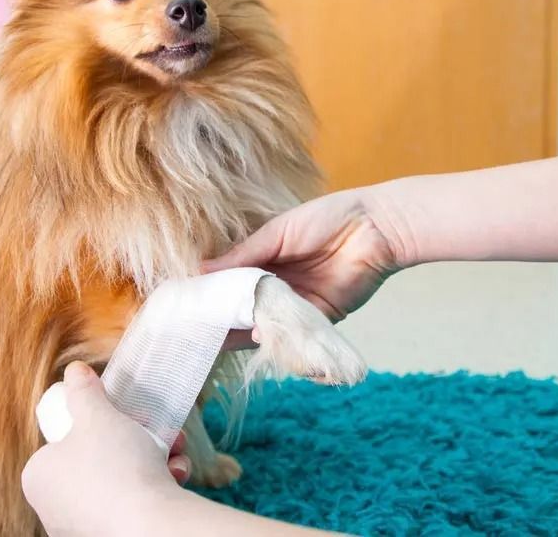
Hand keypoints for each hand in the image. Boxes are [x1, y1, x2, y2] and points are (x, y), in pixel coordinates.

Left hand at [22, 362, 188, 535]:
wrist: (149, 526)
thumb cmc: (115, 467)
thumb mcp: (98, 415)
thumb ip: (83, 391)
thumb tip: (73, 371)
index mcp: (38, 476)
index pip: (62, 441)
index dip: (93, 422)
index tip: (119, 414)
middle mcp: (53, 507)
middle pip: (97, 458)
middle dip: (135, 439)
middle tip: (154, 426)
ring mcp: (81, 526)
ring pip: (121, 479)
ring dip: (153, 457)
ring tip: (174, 449)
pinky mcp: (111, 535)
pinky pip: (133, 503)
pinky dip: (156, 485)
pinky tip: (174, 476)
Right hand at [204, 189, 398, 321]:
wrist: (375, 229)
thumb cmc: (326, 219)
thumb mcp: (277, 233)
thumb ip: (242, 256)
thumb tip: (199, 271)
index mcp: (264, 260)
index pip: (229, 282)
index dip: (208, 292)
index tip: (182, 303)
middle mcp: (277, 285)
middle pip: (242, 308)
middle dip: (220, 317)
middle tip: (190, 329)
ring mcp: (295, 304)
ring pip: (262, 324)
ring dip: (240, 331)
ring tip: (211, 338)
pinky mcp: (317, 319)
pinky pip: (290, 333)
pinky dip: (271, 336)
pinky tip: (251, 336)